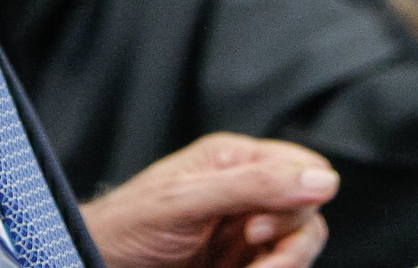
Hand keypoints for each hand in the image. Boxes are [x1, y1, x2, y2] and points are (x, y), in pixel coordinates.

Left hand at [80, 133, 336, 267]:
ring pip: (300, 243)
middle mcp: (246, 191)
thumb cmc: (127, 226)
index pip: (302, 167)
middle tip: (256, 258)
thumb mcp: (188, 200)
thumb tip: (323, 181)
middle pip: (308, 209)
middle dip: (291, 240)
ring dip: (284, 263)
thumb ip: (255, 186)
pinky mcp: (242, 262)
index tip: (261, 229)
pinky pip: (277, 265)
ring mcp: (245, 231)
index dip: (298, 197)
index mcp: (234, 160)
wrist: (94, 264)